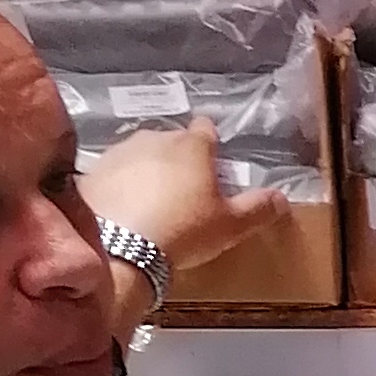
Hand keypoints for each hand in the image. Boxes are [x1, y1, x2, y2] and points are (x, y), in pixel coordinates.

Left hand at [80, 118, 291, 298]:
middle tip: (182, 191)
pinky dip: (117, 185)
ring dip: (145, 170)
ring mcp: (120, 151)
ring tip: (149, 202)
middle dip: (176, 158)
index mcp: (193, 146)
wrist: (119, 246)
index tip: (211, 161)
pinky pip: (111, 174)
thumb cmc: (184, 230)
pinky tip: (120, 209)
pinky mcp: (93, 170)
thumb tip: (283, 198)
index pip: (206, 129)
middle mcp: (155, 138)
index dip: (210, 143)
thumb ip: (257, 209)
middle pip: (171, 141)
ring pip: (139, 154)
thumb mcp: (230, 226)